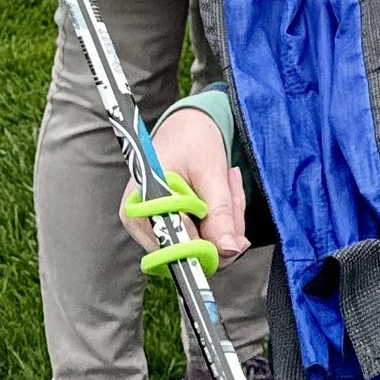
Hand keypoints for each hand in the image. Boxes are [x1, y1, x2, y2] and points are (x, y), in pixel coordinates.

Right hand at [148, 101, 247, 257]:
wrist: (187, 127)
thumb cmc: (192, 140)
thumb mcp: (211, 172)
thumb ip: (220, 213)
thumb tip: (229, 250)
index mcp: (141, 205)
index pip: (179, 244)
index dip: (211, 244)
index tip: (238, 239)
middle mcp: (140, 224)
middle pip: (192, 251)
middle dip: (224, 226)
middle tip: (233, 191)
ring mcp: (156, 229)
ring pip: (202, 248)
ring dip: (226, 221)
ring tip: (226, 185)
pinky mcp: (172, 230)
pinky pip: (203, 240)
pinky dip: (220, 222)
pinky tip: (220, 195)